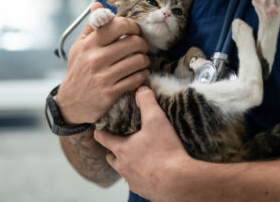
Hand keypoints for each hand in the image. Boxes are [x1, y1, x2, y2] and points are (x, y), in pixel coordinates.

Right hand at [56, 3, 150, 124]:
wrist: (72, 102)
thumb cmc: (78, 70)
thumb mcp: (79, 46)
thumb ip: (91, 26)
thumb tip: (98, 5)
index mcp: (89, 44)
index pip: (117, 25)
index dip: (132, 25)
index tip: (134, 31)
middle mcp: (96, 59)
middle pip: (133, 42)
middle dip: (142, 43)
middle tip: (141, 46)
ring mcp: (104, 77)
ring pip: (138, 61)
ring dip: (145, 60)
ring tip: (142, 60)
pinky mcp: (111, 93)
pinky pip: (137, 79)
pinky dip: (142, 75)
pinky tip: (139, 73)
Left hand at [94, 86, 191, 200]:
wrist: (179, 183)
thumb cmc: (166, 152)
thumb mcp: (156, 119)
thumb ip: (146, 101)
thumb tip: (141, 88)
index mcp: (121, 149)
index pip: (101, 137)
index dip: (101, 129)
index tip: (103, 124)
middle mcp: (123, 166)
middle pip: (110, 156)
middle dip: (114, 148)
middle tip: (123, 139)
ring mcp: (133, 180)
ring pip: (124, 170)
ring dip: (128, 162)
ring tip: (139, 154)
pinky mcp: (145, 190)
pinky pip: (138, 181)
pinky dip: (142, 174)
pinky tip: (153, 168)